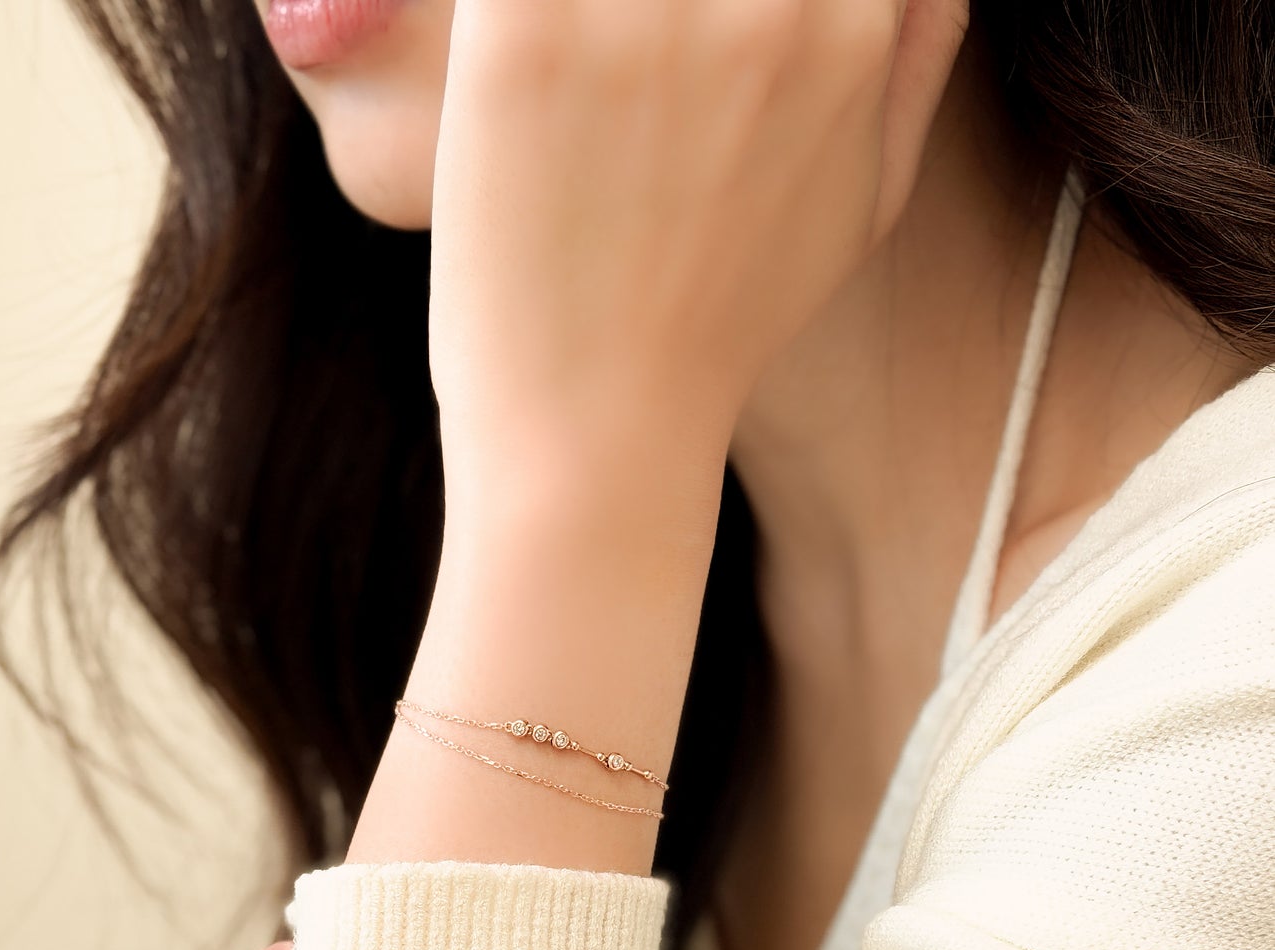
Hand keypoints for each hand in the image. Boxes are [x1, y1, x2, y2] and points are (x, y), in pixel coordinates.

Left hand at [429, 0, 970, 526]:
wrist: (599, 431)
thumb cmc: (724, 325)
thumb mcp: (863, 206)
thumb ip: (915, 61)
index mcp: (851, 25)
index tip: (702, 31)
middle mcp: (763, 2)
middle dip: (665, 4)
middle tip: (628, 49)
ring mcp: (638, 16)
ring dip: (589, 7)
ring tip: (579, 69)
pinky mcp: (521, 36)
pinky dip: (510, 8)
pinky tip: (523, 61)